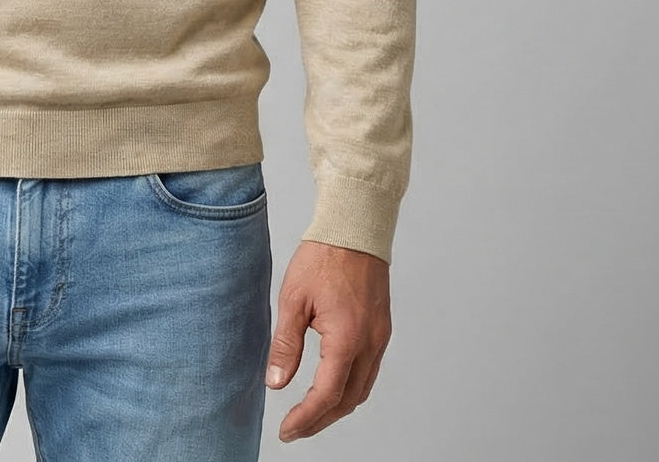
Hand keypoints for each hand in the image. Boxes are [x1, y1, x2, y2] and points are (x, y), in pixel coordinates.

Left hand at [264, 239, 391, 442]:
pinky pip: (369, 371)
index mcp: (347, 339)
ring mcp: (380, 337)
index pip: (326, 395)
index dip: (306, 419)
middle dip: (321, 420)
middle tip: (295, 428)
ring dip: (337, 406)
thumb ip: (285, 344)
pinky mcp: (382, 329)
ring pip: (362, 389)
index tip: (287, 430)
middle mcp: (370, 344)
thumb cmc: (323, 256)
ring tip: (310, 413)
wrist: (355, 227)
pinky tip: (332, 384)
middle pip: (348, 401)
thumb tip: (276, 383)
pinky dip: (350, 387)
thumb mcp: (293, 299)